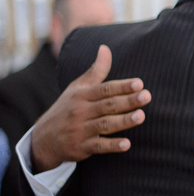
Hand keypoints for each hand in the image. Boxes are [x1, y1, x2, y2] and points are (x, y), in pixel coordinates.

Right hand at [30, 45, 150, 171]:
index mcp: (81, 95)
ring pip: (104, 124)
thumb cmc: (67, 108)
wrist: (43, 139)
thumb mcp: (77, 88)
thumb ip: (96, 71)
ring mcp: (80, 130)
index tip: (139, 83)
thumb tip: (105, 48)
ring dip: (123, 121)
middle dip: (128, 101)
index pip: (104, 89)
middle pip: (107, 105)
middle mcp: (80, 112)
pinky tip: (127, 144)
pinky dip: (112, 146)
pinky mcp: (81, 147)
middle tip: (147, 96)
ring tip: (141, 116)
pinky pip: (98, 146)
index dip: (121, 86)